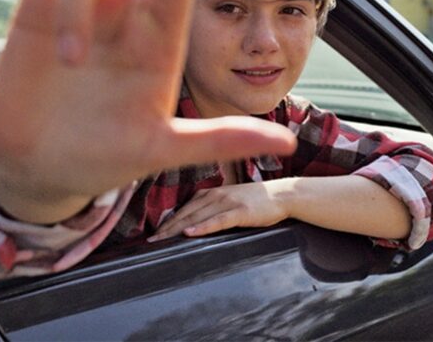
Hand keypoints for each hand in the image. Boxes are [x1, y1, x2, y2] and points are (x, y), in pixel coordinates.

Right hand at [0, 0, 295, 223]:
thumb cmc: (109, 156)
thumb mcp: (164, 148)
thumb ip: (221, 139)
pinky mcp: (40, 1)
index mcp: (163, 39)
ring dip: (76, 3)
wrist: (47, 163)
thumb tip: (287, 142)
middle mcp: (131, 12)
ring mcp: (88, 2)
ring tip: (68, 61)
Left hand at [149, 180, 293, 240]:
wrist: (282, 194)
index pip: (184, 207)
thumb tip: (193, 223)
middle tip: (151, 240)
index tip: (154, 232)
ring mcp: (228, 201)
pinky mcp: (240, 211)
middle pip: (186, 212)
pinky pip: (218, 220)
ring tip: (162, 239)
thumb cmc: (256, 200)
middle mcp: (217, 194)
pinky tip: (191, 232)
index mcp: (212, 192)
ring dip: (178, 228)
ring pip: (197, 216)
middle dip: (167, 227)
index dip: (168, 220)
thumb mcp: (230, 200)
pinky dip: (203, 226)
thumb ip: (212, 207)